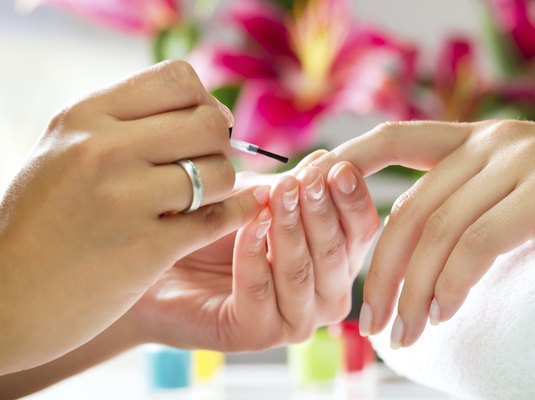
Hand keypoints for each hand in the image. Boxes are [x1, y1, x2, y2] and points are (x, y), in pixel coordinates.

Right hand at [0, 60, 258, 372]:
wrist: (7, 298)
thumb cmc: (43, 223)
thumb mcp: (65, 152)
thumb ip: (124, 125)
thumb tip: (205, 109)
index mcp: (85, 117)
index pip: (177, 78)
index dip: (203, 102)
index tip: (202, 129)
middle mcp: (104, 150)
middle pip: (208, 123)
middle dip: (219, 145)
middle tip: (207, 166)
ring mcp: (125, 199)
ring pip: (219, 172)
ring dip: (222, 187)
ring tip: (201, 199)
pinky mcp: (146, 248)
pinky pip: (218, 218)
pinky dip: (234, 215)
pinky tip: (230, 215)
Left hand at [128, 153, 380, 350]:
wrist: (155, 261)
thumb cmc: (213, 227)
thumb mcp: (259, 197)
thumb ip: (294, 187)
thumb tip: (328, 161)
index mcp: (338, 259)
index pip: (361, 229)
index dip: (352, 198)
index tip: (338, 167)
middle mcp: (326, 294)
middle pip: (337, 252)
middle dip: (321, 212)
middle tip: (307, 180)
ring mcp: (295, 319)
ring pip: (302, 272)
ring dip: (290, 230)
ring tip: (278, 195)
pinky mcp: (257, 334)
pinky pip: (261, 290)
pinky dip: (254, 253)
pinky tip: (247, 225)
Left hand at [308, 120, 534, 347]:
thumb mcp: (530, 194)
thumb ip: (482, 206)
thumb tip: (429, 258)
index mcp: (484, 139)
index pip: (397, 139)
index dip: (350, 162)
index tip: (315, 199)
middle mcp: (496, 142)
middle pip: (411, 207)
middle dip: (384, 268)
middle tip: (372, 320)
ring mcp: (521, 160)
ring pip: (438, 230)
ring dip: (412, 290)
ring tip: (404, 333)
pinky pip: (477, 243)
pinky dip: (451, 283)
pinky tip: (442, 312)